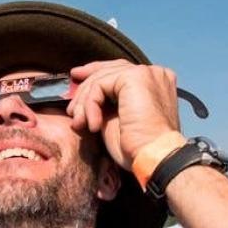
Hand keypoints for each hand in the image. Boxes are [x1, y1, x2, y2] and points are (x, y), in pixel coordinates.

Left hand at [66, 60, 184, 169]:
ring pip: (101, 78)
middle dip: (85, 87)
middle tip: (72, 110)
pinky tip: (94, 126)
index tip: (76, 80)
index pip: (119, 70)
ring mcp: (145, 73)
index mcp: (154, 81)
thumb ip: (107, 102)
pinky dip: (90, 105)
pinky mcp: (135, 77)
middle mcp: (153, 72)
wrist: (153, 157)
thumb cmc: (138, 146)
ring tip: (80, 124)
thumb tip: (83, 94)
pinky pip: (100, 85)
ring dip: (84, 103)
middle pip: (109, 70)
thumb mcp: (117, 118)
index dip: (95, 73)